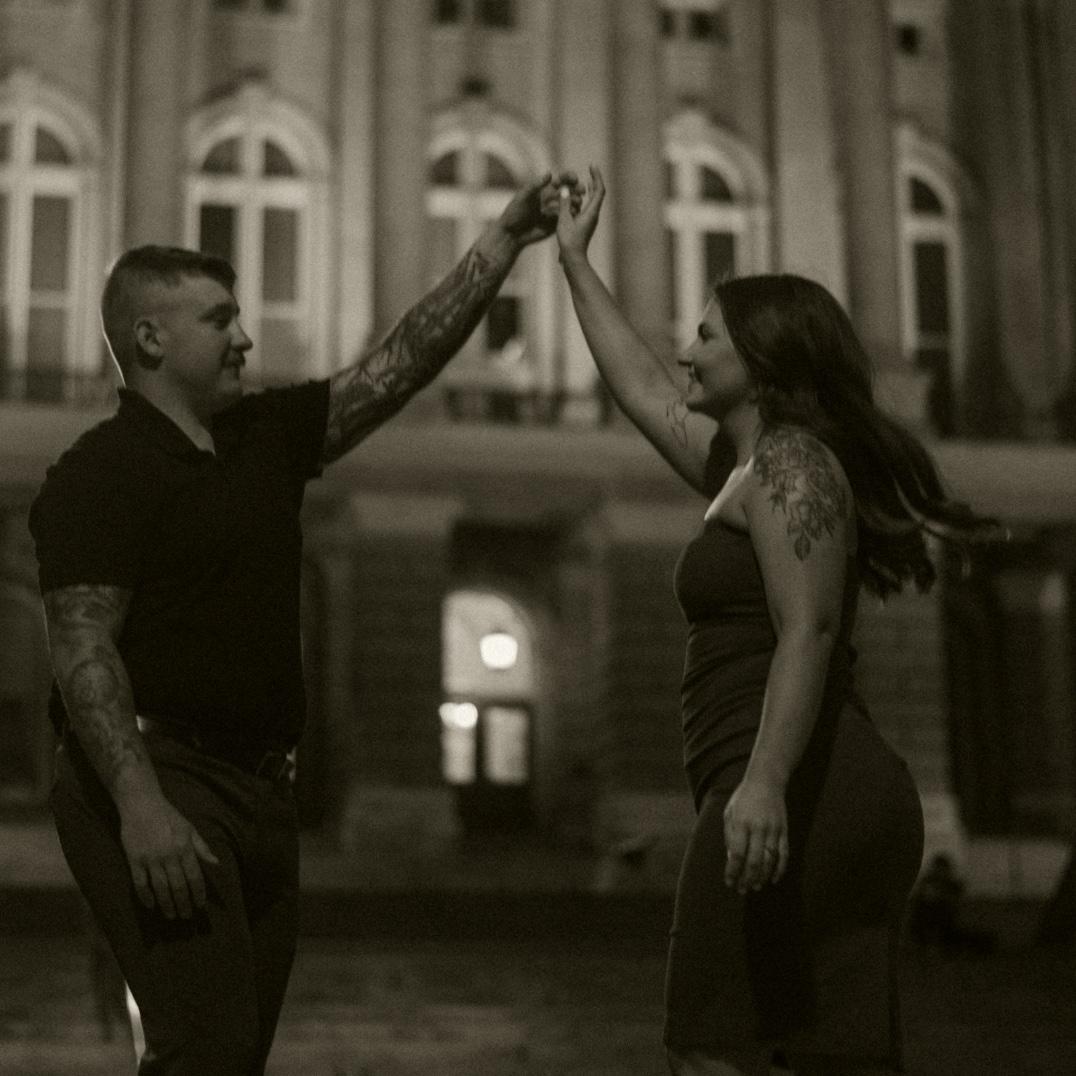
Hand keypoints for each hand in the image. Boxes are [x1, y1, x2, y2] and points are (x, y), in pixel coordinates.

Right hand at [118, 793, 219, 918]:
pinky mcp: (134, 860)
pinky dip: (145, 897)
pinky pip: (140, 883)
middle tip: (186, 916)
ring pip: (160, 888)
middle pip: (178, 886)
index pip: (195, 876)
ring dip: (166, 904)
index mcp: (185, 847)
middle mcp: (169, 855)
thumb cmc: (169, 816)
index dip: (199, 893)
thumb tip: (216, 863)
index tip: (201, 905)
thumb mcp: (189, 828)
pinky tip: (151, 905)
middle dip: (184, 904)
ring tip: (171, 916)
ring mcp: (150, 858)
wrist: (142, 804)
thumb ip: (202, 847)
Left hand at [498, 171, 582, 247]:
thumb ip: (535, 186)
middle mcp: (552, 199)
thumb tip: (550, 174)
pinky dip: (572, 215)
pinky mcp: (556, 224)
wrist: (512, 234)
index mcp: (544, 190)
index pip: (560, 180)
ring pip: (570, 204)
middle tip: (582, 190)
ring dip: (576, 202)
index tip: (574, 178)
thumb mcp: (523, 197)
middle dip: (576, 189)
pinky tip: (574, 215)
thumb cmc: (514, 213)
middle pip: (568, 191)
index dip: (568, 177)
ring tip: (578, 203)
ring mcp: (555, 212)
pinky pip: (567, 218)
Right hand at [556, 164, 604, 263]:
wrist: (574, 259)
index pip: (599, 190)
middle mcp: (594, 215)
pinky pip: (589, 207)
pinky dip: (586, 198)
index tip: (592, 166)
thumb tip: (565, 189)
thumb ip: (564, 204)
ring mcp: (591, 220)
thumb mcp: (564, 221)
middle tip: (591, 169)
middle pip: (598, 193)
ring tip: (585, 180)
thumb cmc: (569, 242)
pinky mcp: (586, 224)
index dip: (597, 176)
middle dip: (595, 180)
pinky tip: (579, 197)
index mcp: (591, 212)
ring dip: (591, 188)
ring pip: (594, 200)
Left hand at [723, 776, 788, 893]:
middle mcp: (758, 828)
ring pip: (769, 860)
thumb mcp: (729, 812)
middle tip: (742, 890)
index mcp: (741, 823)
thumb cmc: (743, 797)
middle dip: (747, 879)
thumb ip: (729, 836)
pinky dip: (780, 869)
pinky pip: (784, 854)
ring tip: (755, 887)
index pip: (737, 854)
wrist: (766, 781)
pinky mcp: (784, 831)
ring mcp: (773, 830)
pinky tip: (773, 879)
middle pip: (754, 861)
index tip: (729, 882)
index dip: (733, 871)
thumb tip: (732, 859)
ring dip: (762, 876)